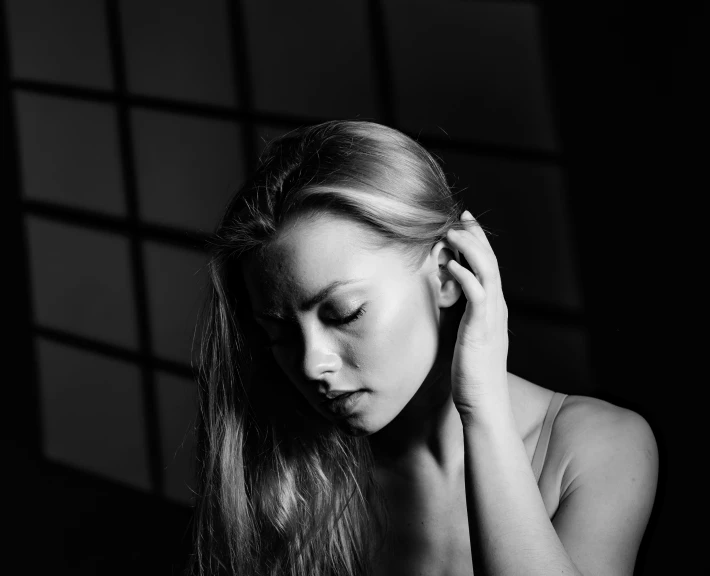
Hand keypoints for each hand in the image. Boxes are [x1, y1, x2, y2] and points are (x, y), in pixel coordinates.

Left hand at [446, 210, 510, 424]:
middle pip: (491, 261)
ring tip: (452, 234)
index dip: (478, 242)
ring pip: (487, 272)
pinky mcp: (481, 329)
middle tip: (460, 218)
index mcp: (494, 308)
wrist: (484, 402)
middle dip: (476, 237)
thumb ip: (466, 314)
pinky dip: (466, 276)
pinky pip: (477, 295)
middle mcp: (497, 308)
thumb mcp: (469, 335)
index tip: (464, 223)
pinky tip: (451, 265)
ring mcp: (492, 317)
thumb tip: (452, 295)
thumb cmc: (473, 372)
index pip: (489, 266)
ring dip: (470, 250)